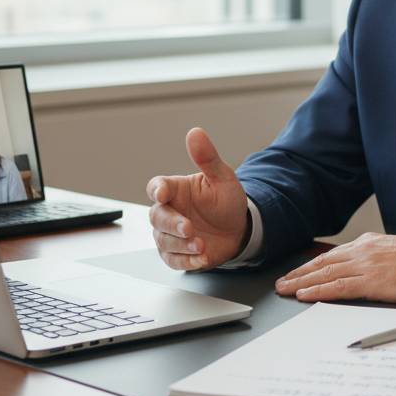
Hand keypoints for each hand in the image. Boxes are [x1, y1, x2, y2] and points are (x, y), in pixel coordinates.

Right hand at [147, 128, 249, 270]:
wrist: (238, 228)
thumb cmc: (226, 200)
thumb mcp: (223, 178)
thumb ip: (208, 158)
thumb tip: (195, 133)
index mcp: (176, 190)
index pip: (157, 187)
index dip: (157, 190)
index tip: (163, 193)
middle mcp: (169, 211)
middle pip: (156, 217)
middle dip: (171, 224)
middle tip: (188, 228)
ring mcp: (171, 234)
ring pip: (163, 241)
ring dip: (181, 245)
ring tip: (201, 245)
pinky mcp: (177, 253)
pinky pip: (173, 260)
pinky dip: (186, 262)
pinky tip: (202, 258)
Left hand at [275, 233, 395, 302]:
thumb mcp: (395, 251)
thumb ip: (376, 257)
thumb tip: (363, 269)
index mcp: (369, 243)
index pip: (333, 255)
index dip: (312, 265)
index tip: (298, 272)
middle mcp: (364, 250)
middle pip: (323, 263)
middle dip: (299, 273)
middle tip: (281, 282)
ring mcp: (367, 265)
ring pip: (325, 273)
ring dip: (301, 282)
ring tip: (284, 289)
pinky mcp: (372, 281)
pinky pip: (338, 286)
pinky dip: (318, 290)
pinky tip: (304, 294)